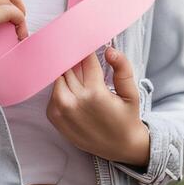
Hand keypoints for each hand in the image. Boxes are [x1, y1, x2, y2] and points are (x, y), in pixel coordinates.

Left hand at [46, 47, 150, 165]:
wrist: (120, 147)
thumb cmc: (126, 117)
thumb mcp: (131, 93)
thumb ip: (122, 68)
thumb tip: (109, 50)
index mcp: (95, 93)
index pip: (84, 59)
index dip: (85, 47)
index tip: (85, 37)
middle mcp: (75, 101)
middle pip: (69, 66)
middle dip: (75, 57)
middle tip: (80, 52)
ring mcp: (62, 109)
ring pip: (58, 76)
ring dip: (67, 70)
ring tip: (79, 71)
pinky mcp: (54, 116)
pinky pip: (52, 90)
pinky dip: (61, 85)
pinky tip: (73, 87)